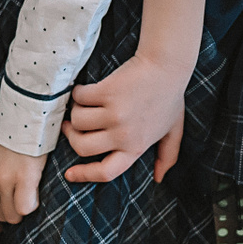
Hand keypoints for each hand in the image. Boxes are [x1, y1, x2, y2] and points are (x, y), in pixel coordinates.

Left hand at [0, 138, 45, 231]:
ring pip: (14, 215)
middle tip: (22, 198)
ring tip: (29, 190)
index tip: (0, 225)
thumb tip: (0, 203)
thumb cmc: (12, 136)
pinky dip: (33, 203)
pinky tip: (35, 189)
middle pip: (1, 217)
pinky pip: (26, 207)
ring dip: (24, 208)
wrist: (24, 116)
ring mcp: (5, 181)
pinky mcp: (24, 178)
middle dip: (13, 212)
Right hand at [61, 49, 191, 183]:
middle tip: (72, 126)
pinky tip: (84, 89)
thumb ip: (167, 154)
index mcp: (136, 147)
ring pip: (77, 121)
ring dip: (75, 112)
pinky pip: (79, 98)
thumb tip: (159, 178)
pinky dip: (78, 93)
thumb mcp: (173, 129)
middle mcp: (123, 134)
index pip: (106, 172)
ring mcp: (114, 113)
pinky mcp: (107, 92)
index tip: (69, 174)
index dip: (84, 175)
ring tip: (82, 104)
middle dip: (72, 136)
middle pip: (82, 147)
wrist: (168, 65)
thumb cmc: (170, 96)